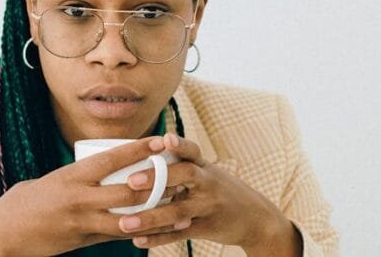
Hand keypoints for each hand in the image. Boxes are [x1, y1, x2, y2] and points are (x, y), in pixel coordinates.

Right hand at [0, 136, 193, 256]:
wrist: (2, 236)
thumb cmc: (20, 205)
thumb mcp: (47, 182)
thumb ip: (73, 177)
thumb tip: (93, 171)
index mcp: (71, 176)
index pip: (112, 159)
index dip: (140, 149)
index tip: (161, 140)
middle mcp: (80, 198)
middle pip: (129, 190)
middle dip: (157, 182)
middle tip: (180, 174)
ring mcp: (83, 222)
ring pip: (129, 217)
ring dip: (156, 211)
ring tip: (179, 205)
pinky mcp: (83, 241)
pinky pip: (117, 236)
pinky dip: (139, 231)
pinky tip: (156, 229)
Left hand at [117, 133, 300, 254]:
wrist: (255, 218)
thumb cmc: (220, 190)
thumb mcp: (207, 173)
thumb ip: (181, 165)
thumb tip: (139, 156)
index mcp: (204, 166)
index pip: (192, 150)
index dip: (180, 144)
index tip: (166, 139)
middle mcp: (208, 183)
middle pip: (185, 176)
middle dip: (157, 178)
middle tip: (131, 181)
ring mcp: (208, 206)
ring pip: (178, 211)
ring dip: (150, 218)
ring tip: (125, 223)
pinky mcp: (207, 228)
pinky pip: (179, 234)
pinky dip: (158, 238)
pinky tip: (138, 241)